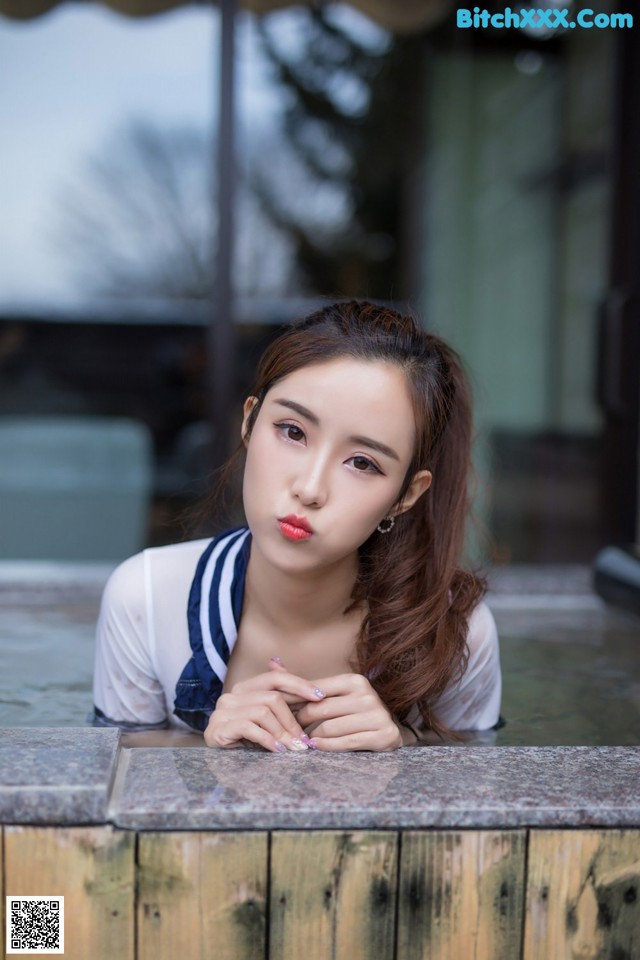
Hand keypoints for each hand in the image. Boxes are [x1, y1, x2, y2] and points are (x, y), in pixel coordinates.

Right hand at [204, 666, 324, 752]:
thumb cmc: (247, 741)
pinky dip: (267, 739)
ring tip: (293, 749)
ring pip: (263, 712)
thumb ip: (280, 700)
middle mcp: (232, 695)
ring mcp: (222, 711)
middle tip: (304, 741)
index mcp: (245, 688)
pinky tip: (277, 750)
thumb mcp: (267, 720)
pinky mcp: (218, 728)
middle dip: (292, 720)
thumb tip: (300, 678)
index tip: (319, 696)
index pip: (275, 678)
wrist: (219, 766)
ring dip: (282, 733)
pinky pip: (249, 727)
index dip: (299, 685)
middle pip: (272, 697)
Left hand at [293, 673, 404, 751]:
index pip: (315, 690)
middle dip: (300, 720)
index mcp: (354, 681)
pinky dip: (327, 746)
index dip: (295, 701)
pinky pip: (345, 742)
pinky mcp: (382, 735)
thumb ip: (305, 683)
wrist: (389, 730)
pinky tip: (316, 746)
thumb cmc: (353, 711)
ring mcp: (376, 715)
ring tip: (303, 739)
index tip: (282, 711)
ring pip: (329, 728)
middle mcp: (367, 695)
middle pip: (320, 709)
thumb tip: (273, 663)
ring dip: (312, 736)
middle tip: (290, 728)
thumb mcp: (334, 694)